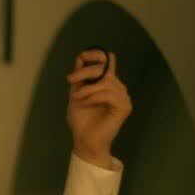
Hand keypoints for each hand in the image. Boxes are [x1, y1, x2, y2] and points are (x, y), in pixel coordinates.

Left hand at [66, 49, 131, 166]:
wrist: (84, 140)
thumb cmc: (81, 120)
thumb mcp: (77, 94)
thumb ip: (80, 78)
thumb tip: (81, 58)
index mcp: (107, 83)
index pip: (108, 60)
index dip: (97, 54)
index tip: (82, 57)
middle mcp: (117, 87)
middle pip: (104, 69)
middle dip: (85, 72)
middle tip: (70, 80)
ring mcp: (123, 97)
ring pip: (106, 82)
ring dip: (88, 88)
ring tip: (76, 97)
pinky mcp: (124, 107)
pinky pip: (109, 94)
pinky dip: (94, 97)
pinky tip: (85, 103)